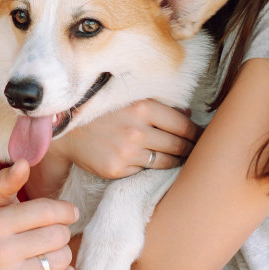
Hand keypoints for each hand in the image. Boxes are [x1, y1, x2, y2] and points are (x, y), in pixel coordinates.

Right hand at [0, 160, 77, 269]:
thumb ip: (8, 182)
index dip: (65, 210)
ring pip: (63, 260)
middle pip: (59, 236)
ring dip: (61, 257)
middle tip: (50, 238)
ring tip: (46, 256)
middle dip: (60, 234)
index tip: (68, 213)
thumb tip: (24, 162)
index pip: (47, 211)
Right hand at [49, 100, 201, 180]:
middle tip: (199, 151)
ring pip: (166, 162)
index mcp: (143, 108)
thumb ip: (158, 104)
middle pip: (179, 145)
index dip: (197, 133)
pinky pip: (145, 171)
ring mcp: (126, 152)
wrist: (65, 128)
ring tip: (181, 159)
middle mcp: (136, 130)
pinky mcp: (116, 169)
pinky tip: (153, 163)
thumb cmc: (101, 110)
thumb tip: (188, 113)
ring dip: (177, 161)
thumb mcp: (129, 98)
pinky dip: (151, 168)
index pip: (183, 125)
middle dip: (191, 149)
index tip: (203, 137)